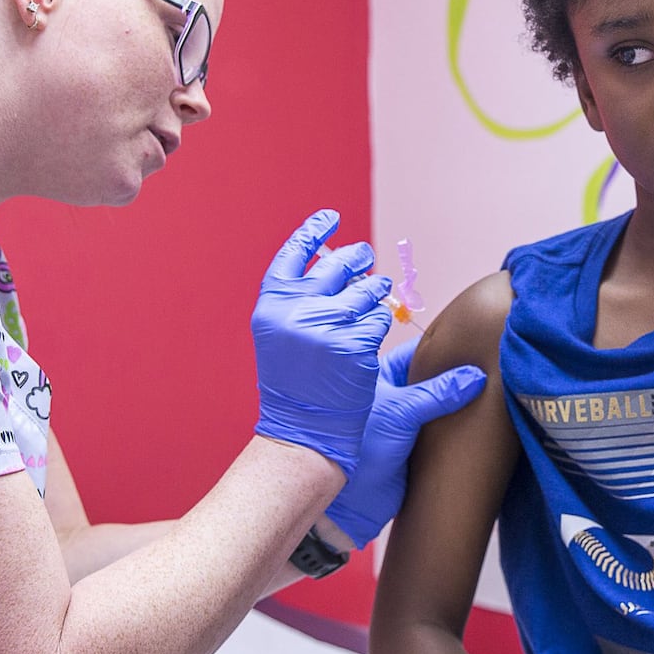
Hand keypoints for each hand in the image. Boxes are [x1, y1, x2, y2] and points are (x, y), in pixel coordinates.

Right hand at [252, 210, 392, 472]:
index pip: (291, 256)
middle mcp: (294, 312)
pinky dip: (381, 324)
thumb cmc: (296, 390)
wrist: (304, 436)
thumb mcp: (285, 340)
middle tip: (365, 259)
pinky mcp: (353, 345)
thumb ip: (302, 303)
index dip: (312, 233)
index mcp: (272, 307)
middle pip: (336, 267)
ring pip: (364, 291)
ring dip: (375, 291)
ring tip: (376, 296)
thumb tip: (332, 265)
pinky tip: (374, 336)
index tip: (330, 218)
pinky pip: (379, 318)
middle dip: (356, 260)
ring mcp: (324, 327)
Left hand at [325, 338, 486, 546]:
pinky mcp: (419, 446)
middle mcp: (397, 395)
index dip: (445, 347)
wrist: (352, 503)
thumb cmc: (361, 448)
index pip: (418, 352)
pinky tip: (486, 422)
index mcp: (382, 376)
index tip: (477, 342)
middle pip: (434, 377)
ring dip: (462, 403)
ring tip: (497, 392)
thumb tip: (476, 376)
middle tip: (494, 367)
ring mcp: (409, 421)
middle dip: (459, 376)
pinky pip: (445, 430)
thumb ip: (438, 393)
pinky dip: (461, 427)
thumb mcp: (400, 412)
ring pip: (442, 405)